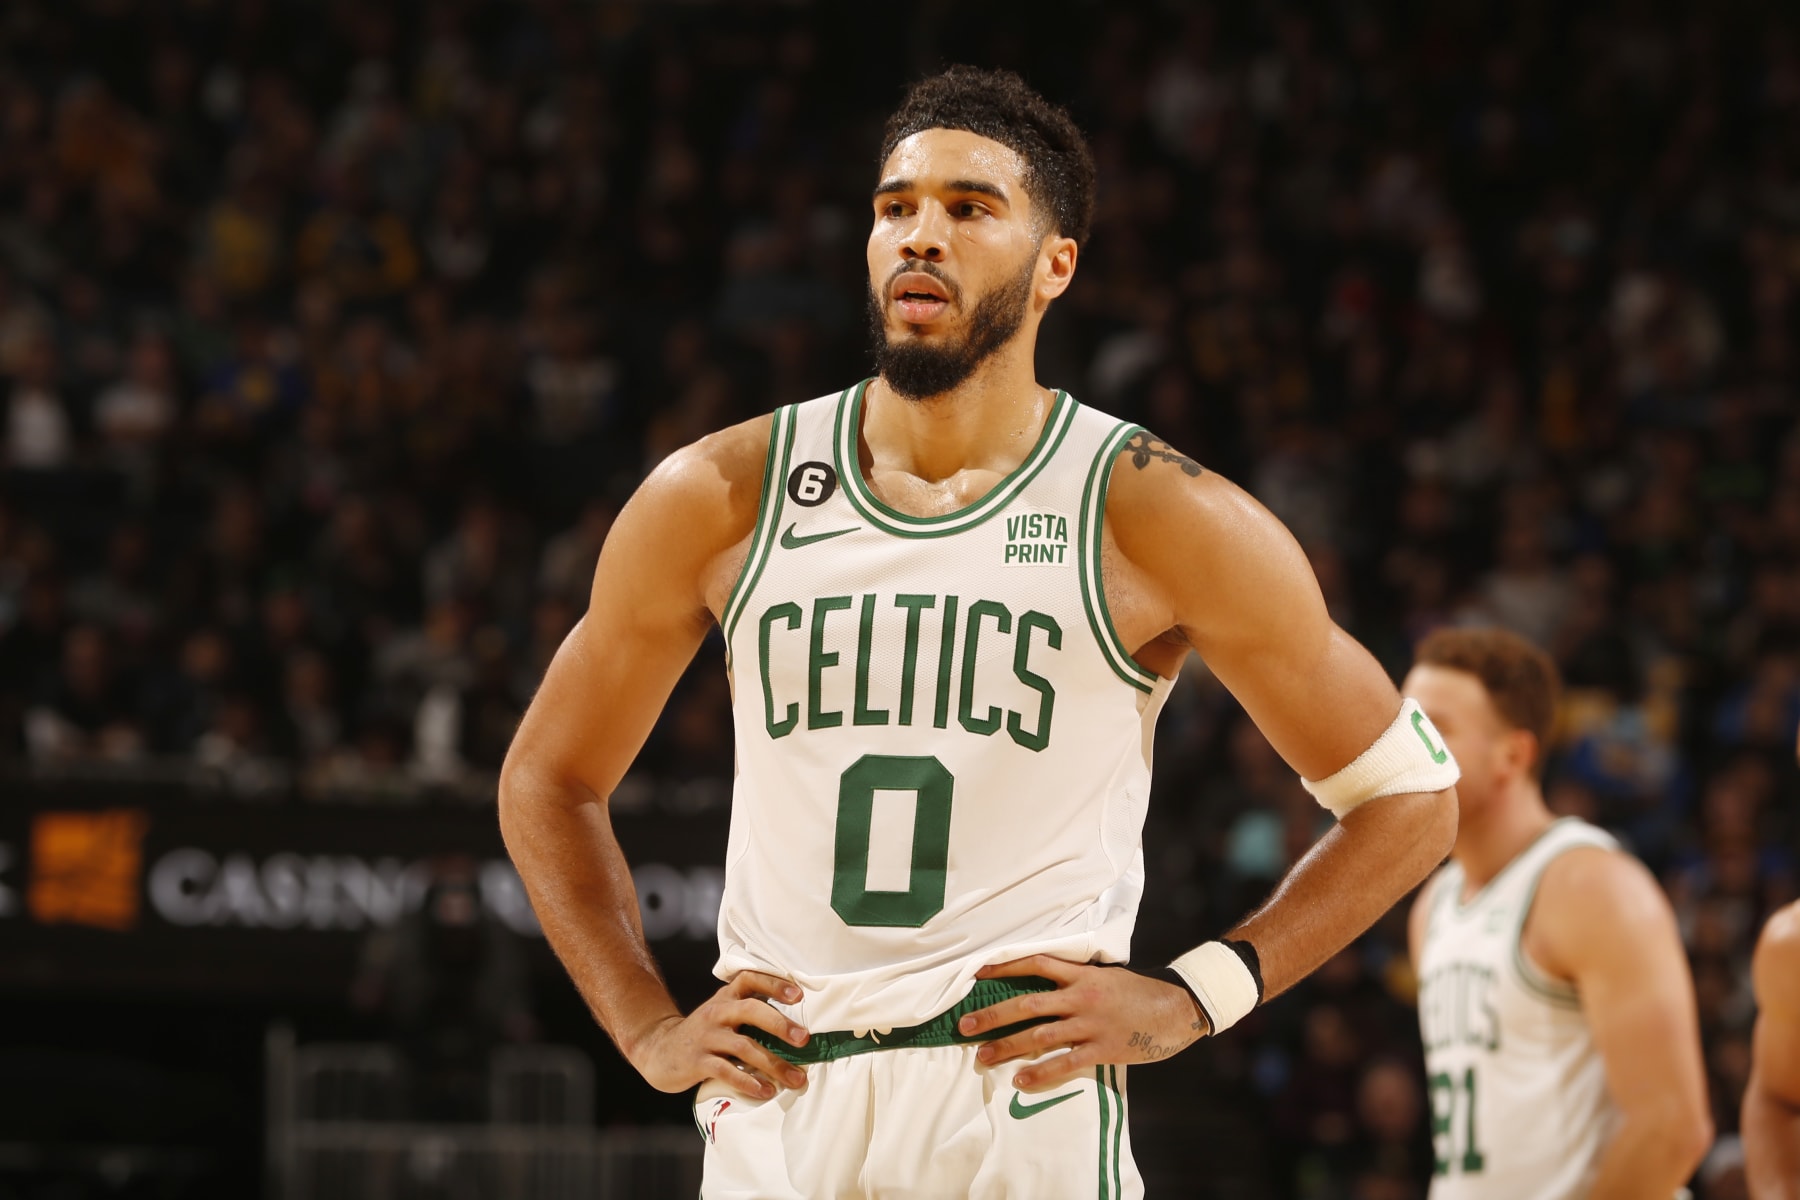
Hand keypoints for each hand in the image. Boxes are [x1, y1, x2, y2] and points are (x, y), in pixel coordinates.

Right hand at [628, 971, 811, 1099]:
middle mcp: (717, 1012)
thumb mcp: (722, 1013)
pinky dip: (748, 1082)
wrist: (659, 1049)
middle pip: (751, 1010)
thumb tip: (797, 1026)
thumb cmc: (704, 1033)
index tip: (799, 995)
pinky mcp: (697, 1062)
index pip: (750, 979)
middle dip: (780, 1024)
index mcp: (726, 997)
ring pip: (744, 1046)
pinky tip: (766, 1091)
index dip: (775, 984)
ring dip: (773, 1064)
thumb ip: (750, 1011)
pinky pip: (726, 1071)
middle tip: (804, 1039)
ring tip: (795, 1079)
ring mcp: (706, 1037)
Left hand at [956, 955, 1209, 1091]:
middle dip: (992, 1015)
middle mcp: (1080, 997)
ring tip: (981, 1056)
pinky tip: (1020, 1080)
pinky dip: (1041, 1072)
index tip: (976, 971)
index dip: (1004, 966)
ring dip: (1007, 1046)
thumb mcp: (1108, 976)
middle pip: (1026, 1004)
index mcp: (1082, 975)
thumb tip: (1050, 981)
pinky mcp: (1103, 1049)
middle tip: (964, 1026)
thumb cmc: (1142, 992)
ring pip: (1039, 1036)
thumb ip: (1079, 979)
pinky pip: (1065, 1063)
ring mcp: (1090, 1024)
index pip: (1035, 964)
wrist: (1180, 1008)